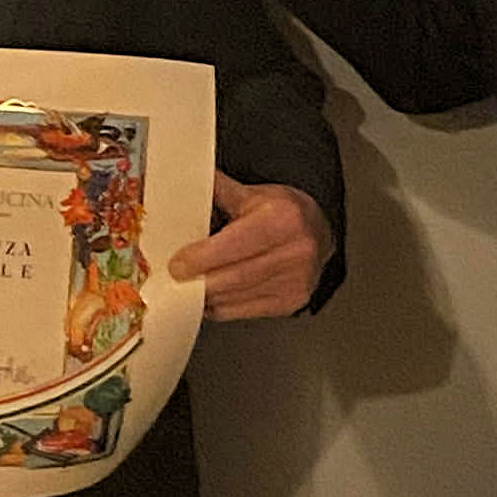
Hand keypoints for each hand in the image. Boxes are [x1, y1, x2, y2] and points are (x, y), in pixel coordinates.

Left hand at [169, 171, 332, 319]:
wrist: (319, 232)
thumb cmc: (286, 213)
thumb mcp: (254, 193)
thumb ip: (219, 192)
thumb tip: (187, 185)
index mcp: (283, 219)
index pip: (235, 244)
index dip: (203, 258)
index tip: (178, 264)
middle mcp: (294, 252)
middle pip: (234, 276)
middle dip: (200, 280)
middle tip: (177, 277)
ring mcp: (294, 282)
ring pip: (236, 298)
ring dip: (208, 294)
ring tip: (191, 283)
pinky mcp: (290, 303)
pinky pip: (244, 312)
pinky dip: (221, 305)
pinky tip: (212, 293)